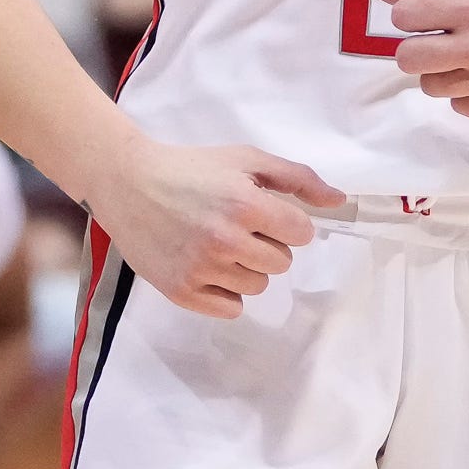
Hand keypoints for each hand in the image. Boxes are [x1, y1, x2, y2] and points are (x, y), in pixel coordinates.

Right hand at [80, 135, 342, 319]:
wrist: (128, 184)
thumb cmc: (192, 168)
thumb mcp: (247, 159)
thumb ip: (298, 178)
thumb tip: (340, 201)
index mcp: (245, 205)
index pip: (301, 234)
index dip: (289, 223)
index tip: (266, 213)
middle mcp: (225, 241)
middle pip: (281, 263)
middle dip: (268, 245)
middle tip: (238, 226)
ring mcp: (201, 269)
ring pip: (258, 287)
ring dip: (248, 268)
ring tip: (220, 244)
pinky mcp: (180, 291)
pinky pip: (231, 309)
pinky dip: (227, 292)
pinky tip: (210, 267)